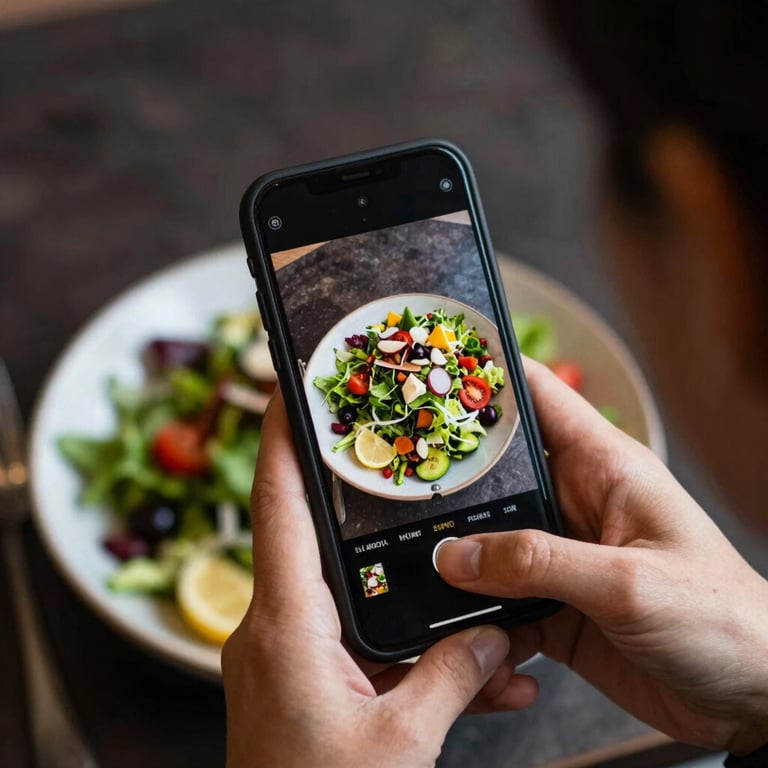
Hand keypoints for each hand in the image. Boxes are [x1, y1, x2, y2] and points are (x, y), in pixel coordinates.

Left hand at [222, 391, 538, 767]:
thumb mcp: (401, 743)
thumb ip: (452, 675)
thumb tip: (493, 632)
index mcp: (285, 627)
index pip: (276, 507)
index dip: (280, 440)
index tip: (287, 388)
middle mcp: (278, 630)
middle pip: (318, 540)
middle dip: (360, 502)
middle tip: (396, 458)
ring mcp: (289, 658)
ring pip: (353, 600)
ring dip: (411, 600)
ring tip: (475, 604)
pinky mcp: (306, 685)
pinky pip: (360, 647)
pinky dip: (408, 652)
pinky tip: (471, 672)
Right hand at [438, 358, 767, 754]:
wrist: (751, 699)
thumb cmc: (721, 620)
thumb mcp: (628, 583)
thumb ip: (539, 564)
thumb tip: (456, 556)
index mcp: (603, 466)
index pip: (537, 397)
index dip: (485, 377)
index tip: (430, 372)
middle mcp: (575, 501)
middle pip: (495, 471)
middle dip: (447, 475)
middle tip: (391, 480)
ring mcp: (560, 554)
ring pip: (486, 537)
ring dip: (454, 554)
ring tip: (408, 561)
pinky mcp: (553, 602)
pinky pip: (496, 596)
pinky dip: (474, 611)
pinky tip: (459, 629)